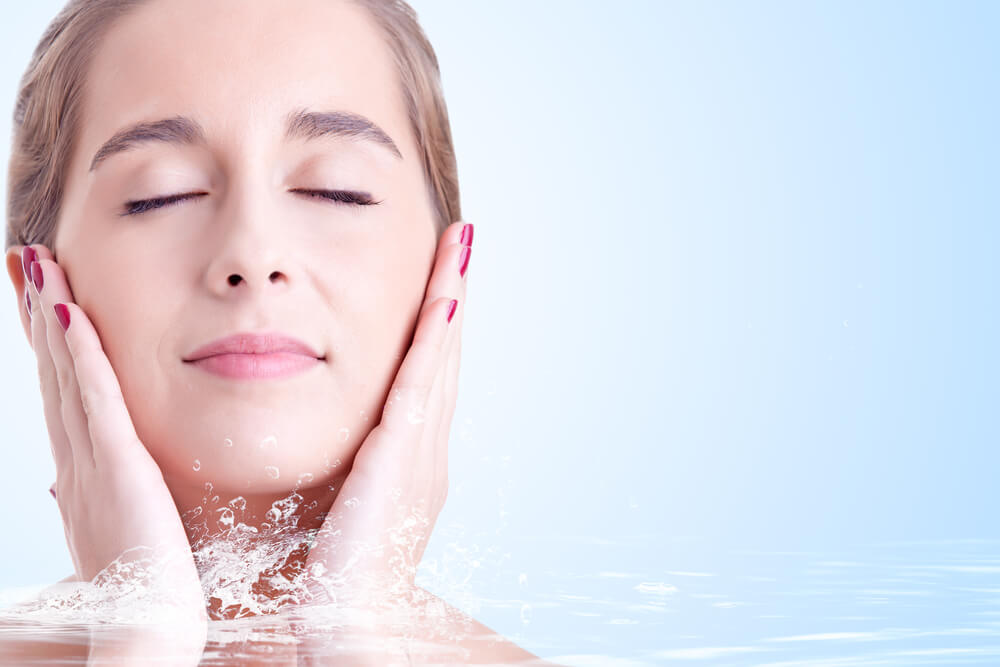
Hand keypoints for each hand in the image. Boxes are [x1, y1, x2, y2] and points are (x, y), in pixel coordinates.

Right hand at [21, 245, 204, 617]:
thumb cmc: (148, 588)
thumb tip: (69, 485)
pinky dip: (82, 358)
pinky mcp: (117, 471)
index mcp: (83, 476)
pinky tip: (73, 317)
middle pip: (53, 374)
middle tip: (27, 261)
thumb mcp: (119, 537)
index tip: (44, 298)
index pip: (64, 394)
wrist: (146, 635)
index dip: (50, 344)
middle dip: (38, 316)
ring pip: (66, 376)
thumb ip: (102, 502)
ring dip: (51, 318)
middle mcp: (76, 463)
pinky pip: (97, 403)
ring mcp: (91, 465)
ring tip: (40, 266)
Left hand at [303, 221, 471, 609]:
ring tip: (458, 248)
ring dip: (451, 299)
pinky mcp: (401, 456)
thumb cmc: (336, 577)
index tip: (439, 280)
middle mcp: (426, 450)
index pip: (424, 377)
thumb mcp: (340, 509)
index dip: (435, 326)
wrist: (346, 622)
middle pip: (442, 357)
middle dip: (452, 296)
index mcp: (411, 462)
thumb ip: (344, 473)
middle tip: (459, 244)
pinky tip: (444, 297)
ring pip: (439, 358)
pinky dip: (436, 338)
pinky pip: (421, 383)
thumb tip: (329, 449)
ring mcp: (420, 451)